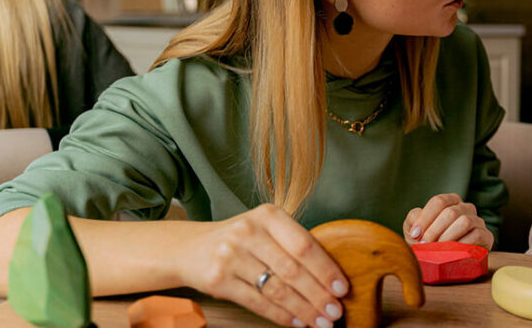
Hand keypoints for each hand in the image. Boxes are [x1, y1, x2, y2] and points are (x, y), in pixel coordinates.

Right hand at [177, 204, 348, 327]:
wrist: (189, 248)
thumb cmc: (239, 240)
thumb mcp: (265, 229)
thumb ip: (293, 244)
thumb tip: (331, 276)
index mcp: (268, 215)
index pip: (304, 244)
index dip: (326, 269)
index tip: (342, 288)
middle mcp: (249, 232)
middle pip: (293, 270)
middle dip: (318, 295)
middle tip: (335, 312)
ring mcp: (231, 256)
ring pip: (277, 289)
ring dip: (303, 309)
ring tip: (320, 321)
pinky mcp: (218, 280)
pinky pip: (257, 302)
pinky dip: (280, 315)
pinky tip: (296, 322)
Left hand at [403, 193, 493, 248]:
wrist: (444, 261)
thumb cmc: (428, 242)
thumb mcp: (415, 229)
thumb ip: (414, 219)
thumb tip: (417, 218)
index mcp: (451, 202)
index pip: (439, 201)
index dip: (425, 218)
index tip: (415, 235)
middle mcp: (466, 208)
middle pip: (451, 212)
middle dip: (434, 230)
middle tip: (425, 245)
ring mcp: (478, 221)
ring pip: (464, 221)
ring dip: (447, 237)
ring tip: (438, 249)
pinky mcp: (486, 236)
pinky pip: (477, 235)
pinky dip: (462, 244)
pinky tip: (452, 253)